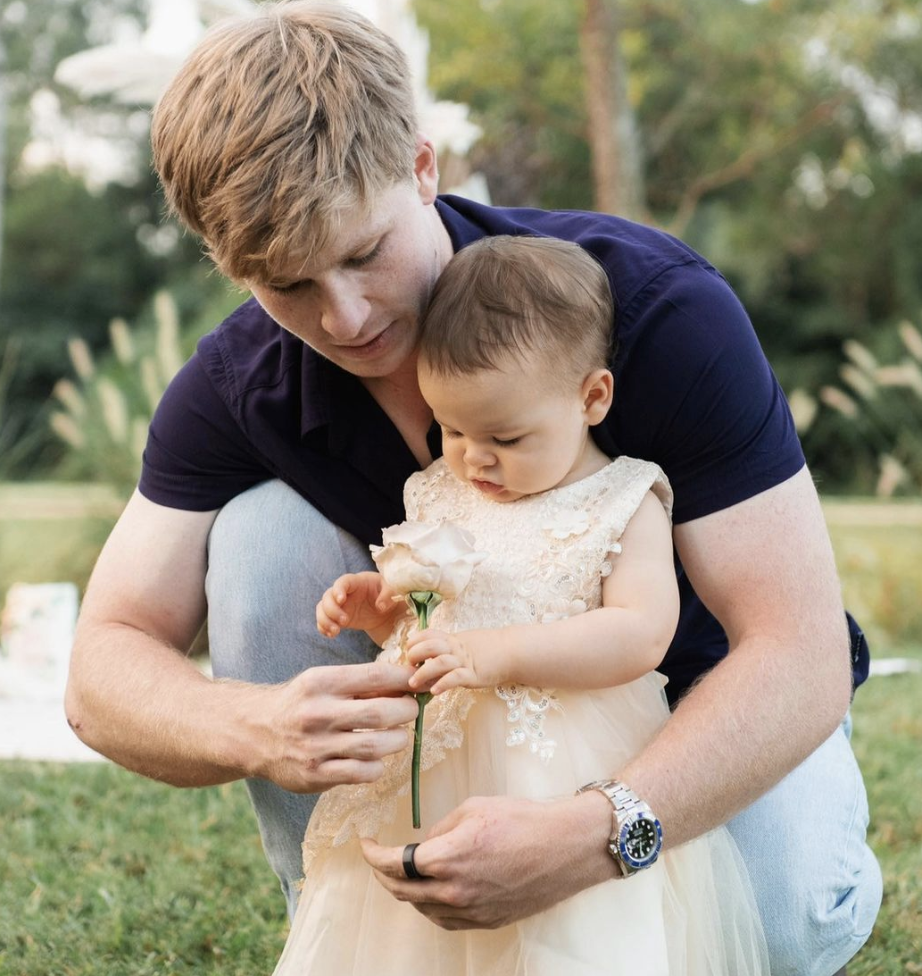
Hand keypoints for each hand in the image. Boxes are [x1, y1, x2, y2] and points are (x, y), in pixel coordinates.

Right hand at [250, 661, 419, 792]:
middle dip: (407, 711)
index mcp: (321, 682)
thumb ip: (362, 683)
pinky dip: (378, 765)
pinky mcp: (315, 775)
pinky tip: (376, 758)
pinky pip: (363, 773)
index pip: (375, 675)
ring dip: (398, 740)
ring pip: (376, 746)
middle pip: (381, 713)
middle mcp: (317, 713)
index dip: (404, 678)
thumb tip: (408, 682)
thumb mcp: (324, 682)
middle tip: (411, 710)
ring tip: (398, 735)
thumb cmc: (302, 703)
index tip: (417, 682)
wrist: (256, 733)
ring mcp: (315, 747)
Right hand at [316, 572, 406, 644]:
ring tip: (335, 631)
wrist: (385, 610)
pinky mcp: (337, 617)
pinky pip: (323, 620)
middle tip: (344, 621)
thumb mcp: (393, 590)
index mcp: (356, 582)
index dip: (338, 589)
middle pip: (327, 596)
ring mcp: (339, 605)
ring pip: (322, 609)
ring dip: (324, 620)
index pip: (342, 582)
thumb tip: (380, 607)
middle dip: (332, 610)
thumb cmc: (387, 594)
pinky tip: (331, 635)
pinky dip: (323, 628)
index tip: (341, 600)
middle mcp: (343, 592)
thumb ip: (388, 595)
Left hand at [360, 792, 615, 928]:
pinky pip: (446, 919)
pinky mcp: (488, 920)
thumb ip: (441, 829)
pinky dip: (431, 905)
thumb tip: (424, 845)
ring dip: (407, 891)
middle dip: (383, 874)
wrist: (567, 847)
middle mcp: (456, 891)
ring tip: (404, 872)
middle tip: (377, 859)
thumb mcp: (474, 808)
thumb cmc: (524, 819)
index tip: (366, 843)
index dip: (373, 854)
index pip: (395, 864)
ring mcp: (472, 910)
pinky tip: (433, 891)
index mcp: (449, 857)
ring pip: (423, 908)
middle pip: (403, 890)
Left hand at [405, 628, 497, 693]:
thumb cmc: (489, 649)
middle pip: (430, 646)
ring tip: (413, 683)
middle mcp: (457, 648)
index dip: (414, 642)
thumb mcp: (465, 643)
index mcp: (453, 639)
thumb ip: (448, 648)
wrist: (513, 651)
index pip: (428, 634)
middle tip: (409, 666)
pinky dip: (443, 684)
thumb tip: (428, 657)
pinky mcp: (474, 675)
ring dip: (423, 672)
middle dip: (415, 655)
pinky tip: (434, 691)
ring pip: (440, 662)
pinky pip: (456, 678)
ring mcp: (465, 661)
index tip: (409, 651)